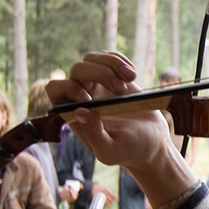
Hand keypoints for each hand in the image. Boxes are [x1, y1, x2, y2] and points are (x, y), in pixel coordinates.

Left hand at [46, 51, 197, 208]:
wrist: (152, 140)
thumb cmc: (129, 150)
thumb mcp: (111, 151)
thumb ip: (94, 135)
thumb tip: (79, 111)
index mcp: (73, 113)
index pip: (55, 89)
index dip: (68, 88)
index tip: (89, 98)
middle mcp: (82, 95)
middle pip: (78, 69)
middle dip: (99, 74)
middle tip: (120, 89)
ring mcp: (98, 83)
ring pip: (92, 58)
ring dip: (112, 63)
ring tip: (131, 76)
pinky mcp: (115, 75)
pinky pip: (109, 57)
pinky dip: (120, 60)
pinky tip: (132, 74)